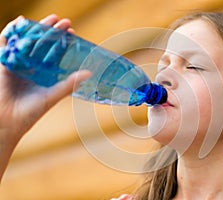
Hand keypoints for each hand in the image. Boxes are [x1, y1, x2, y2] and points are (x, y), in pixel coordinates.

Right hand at [0, 14, 90, 179]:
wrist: (8, 123)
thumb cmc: (30, 112)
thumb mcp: (52, 96)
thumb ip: (69, 84)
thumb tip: (89, 73)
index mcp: (44, 73)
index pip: (55, 53)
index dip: (63, 43)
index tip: (72, 32)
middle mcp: (32, 67)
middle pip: (43, 44)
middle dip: (53, 32)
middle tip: (65, 22)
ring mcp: (17, 63)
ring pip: (28, 41)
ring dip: (38, 29)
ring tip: (51, 19)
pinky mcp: (2, 63)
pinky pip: (5, 43)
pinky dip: (12, 32)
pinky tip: (21, 22)